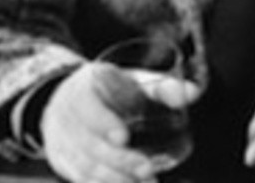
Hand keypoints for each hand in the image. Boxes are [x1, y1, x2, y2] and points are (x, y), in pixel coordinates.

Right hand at [38, 62, 196, 182]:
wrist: (64, 102)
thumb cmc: (108, 90)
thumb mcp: (130, 80)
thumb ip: (161, 88)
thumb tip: (193, 94)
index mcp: (83, 88)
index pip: (87, 105)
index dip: (103, 122)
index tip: (123, 136)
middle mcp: (66, 116)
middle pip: (89, 142)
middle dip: (119, 160)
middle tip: (146, 170)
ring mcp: (61, 142)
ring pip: (84, 166)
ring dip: (114, 179)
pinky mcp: (64, 162)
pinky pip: (81, 179)